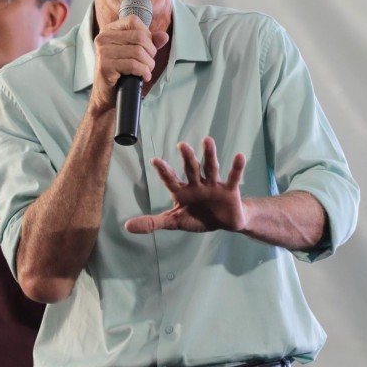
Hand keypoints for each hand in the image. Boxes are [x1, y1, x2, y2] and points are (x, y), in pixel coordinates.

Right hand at [91, 14, 169, 110]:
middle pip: (139, 36)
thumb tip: (164, 36)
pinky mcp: (105, 66)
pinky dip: (143, 72)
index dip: (147, 35)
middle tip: (148, 64)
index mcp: (109, 31)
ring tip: (146, 71)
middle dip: (150, 52)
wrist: (107, 97)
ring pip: (138, 51)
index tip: (147, 49)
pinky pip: (133, 64)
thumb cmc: (121, 74)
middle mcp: (103, 38)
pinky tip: (142, 77)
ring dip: (148, 64)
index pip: (134, 21)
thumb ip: (149, 43)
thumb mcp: (135, 55)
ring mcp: (103, 52)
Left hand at [125, 137, 247, 234]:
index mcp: (182, 191)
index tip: (155, 160)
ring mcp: (214, 185)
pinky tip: (240, 156)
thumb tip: (127, 226)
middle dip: (187, 158)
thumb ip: (152, 223)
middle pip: (191, 170)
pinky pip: (233, 178)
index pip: (171, 180)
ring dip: (210, 155)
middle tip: (182, 145)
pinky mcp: (230, 191)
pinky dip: (237, 168)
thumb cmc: (198, 217)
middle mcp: (197, 184)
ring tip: (207, 140)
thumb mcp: (174, 222)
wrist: (225, 222)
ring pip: (211, 169)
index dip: (164, 171)